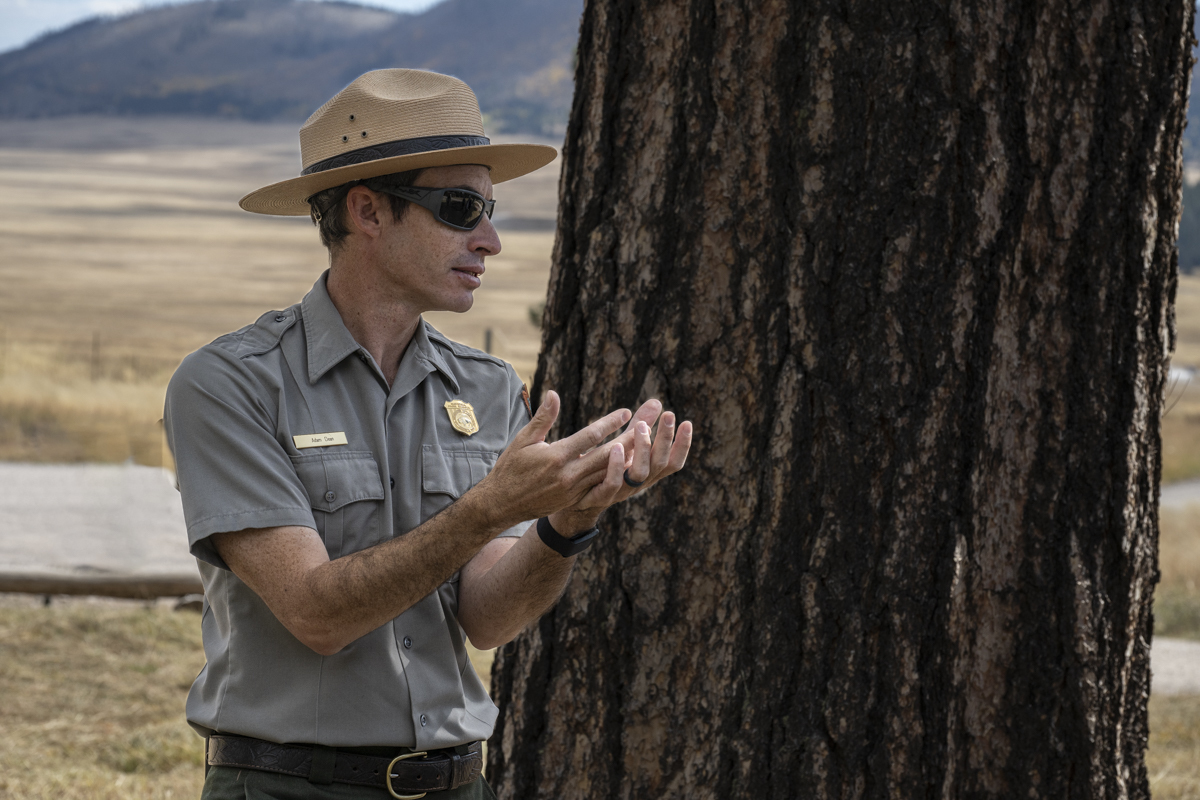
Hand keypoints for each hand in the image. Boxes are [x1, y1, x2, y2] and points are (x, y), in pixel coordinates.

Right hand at [472, 390, 630, 527]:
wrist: (502, 503)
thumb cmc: (511, 467)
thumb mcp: (523, 440)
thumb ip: (543, 418)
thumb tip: (554, 394)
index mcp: (557, 456)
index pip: (591, 436)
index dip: (611, 423)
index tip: (626, 413)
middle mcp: (568, 474)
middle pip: (606, 456)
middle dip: (628, 441)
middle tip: (646, 428)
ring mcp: (573, 490)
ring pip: (606, 473)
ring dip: (626, 460)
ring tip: (644, 448)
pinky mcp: (573, 501)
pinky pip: (599, 487)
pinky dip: (613, 477)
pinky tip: (627, 470)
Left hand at [548, 398, 692, 534]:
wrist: (571, 499)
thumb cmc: (601, 467)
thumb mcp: (624, 444)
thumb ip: (640, 425)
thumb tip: (657, 402)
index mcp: (646, 472)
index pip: (672, 462)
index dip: (682, 445)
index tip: (687, 422)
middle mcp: (638, 483)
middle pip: (660, 464)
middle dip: (666, 439)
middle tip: (668, 415)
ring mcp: (621, 491)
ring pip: (640, 473)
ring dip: (643, 448)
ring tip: (641, 426)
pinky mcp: (600, 497)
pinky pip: (613, 484)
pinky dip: (617, 466)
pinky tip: (616, 446)